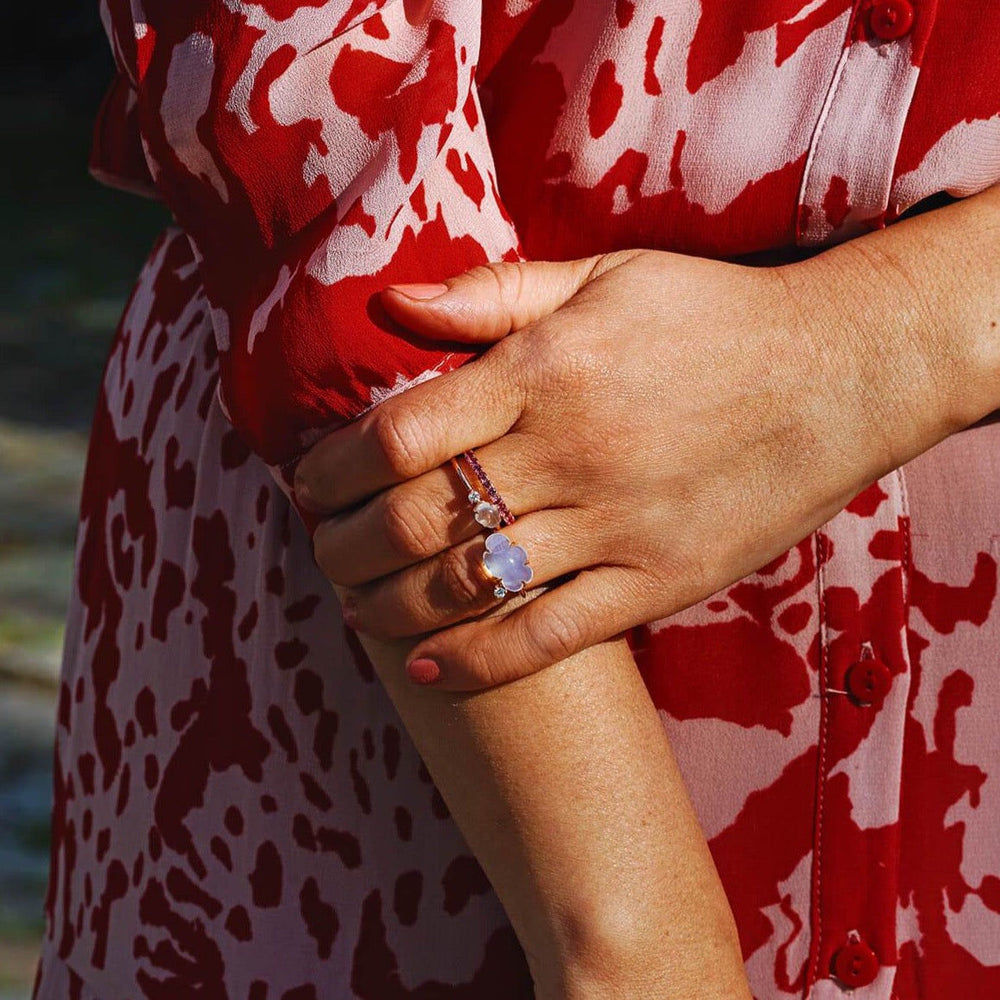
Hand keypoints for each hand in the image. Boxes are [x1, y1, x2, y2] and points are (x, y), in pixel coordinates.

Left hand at [295, 246, 960, 688]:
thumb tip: (392, 301)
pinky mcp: (655, 583)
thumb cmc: (713, 317)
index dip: (335, 465)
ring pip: (469, 583)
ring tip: (354, 607)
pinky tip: (426, 669)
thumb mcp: (606, 277)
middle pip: (417, 517)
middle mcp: (568, 453)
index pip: (400, 434)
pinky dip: (478, 662)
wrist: (838, 374)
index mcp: (545, 373)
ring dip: (390, 604)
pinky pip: (549, 637)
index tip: (310, 480)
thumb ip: (495, 294)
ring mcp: (614, 526)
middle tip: (319, 550)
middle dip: (344, 543)